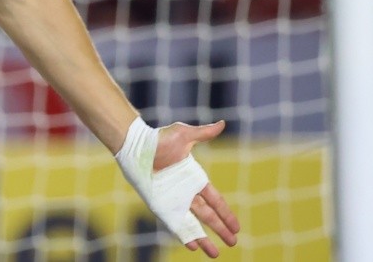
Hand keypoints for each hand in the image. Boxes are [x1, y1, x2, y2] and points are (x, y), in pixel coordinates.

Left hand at [153, 121, 240, 257]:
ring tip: (215, 254)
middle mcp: (185, 192)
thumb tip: (223, 124)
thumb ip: (204, 133)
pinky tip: (192, 246)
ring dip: (204, 239)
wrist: (135, 144)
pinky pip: (174, 222)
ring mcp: (173, 199)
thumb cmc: (158, 138)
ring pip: (193, 223)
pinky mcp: (160, 204)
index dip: (226, 213)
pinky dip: (183, 234)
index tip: (236, 226)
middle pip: (208, 216)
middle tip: (233, 243)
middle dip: (221, 229)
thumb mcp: (184, 135)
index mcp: (194, 178)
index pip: (215, 200)